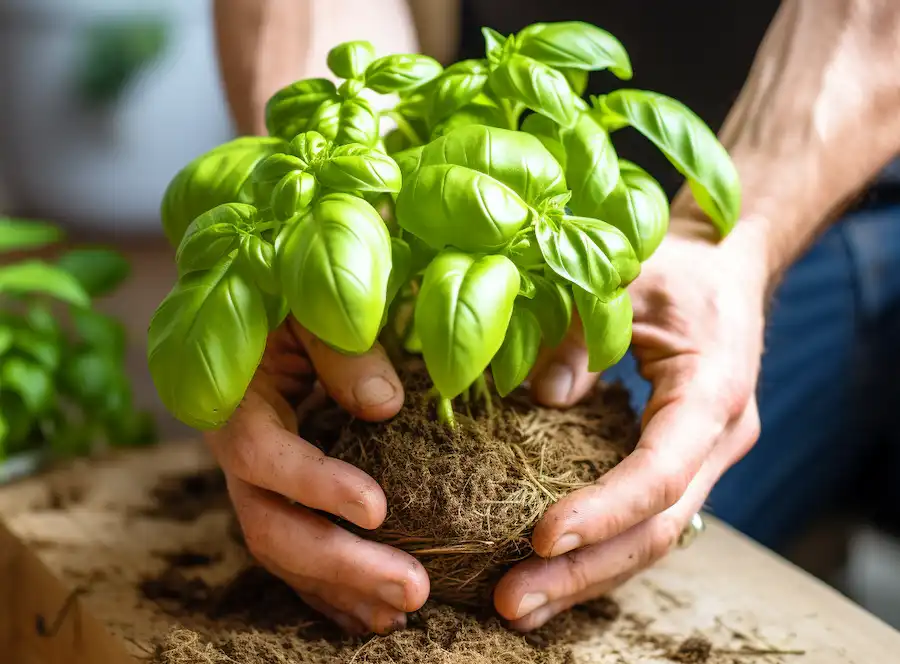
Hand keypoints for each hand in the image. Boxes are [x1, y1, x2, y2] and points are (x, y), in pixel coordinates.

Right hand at [204, 317, 429, 634]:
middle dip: (340, 564)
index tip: (377, 509)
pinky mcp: (277, 498)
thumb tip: (384, 406)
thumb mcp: (309, 305)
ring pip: (284, 553)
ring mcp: (254, 485)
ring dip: (342, 589)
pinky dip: (333, 589)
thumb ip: (340, 348)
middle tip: (413, 588)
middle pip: (272, 525)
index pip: (262, 455)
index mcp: (234, 403)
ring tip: (402, 612)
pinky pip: (296, 556)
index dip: (314, 485)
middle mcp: (237, 454)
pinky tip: (374, 612)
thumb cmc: (288, 296)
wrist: (260, 309)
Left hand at [493, 218, 770, 629]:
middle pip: (657, 529)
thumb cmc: (677, 264)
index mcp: (711, 392)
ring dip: (586, 575)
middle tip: (512, 604)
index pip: (659, 473)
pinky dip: (599, 547)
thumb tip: (541, 396)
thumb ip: (580, 331)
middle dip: (584, 571)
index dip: (602, 510)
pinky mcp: (682, 460)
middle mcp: (717, 439)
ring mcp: (705, 457)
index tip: (540, 537)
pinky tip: (550, 569)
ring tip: (519, 606)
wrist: (726, 266)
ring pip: (653, 536)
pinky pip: (644, 517)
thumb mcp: (623, 278)